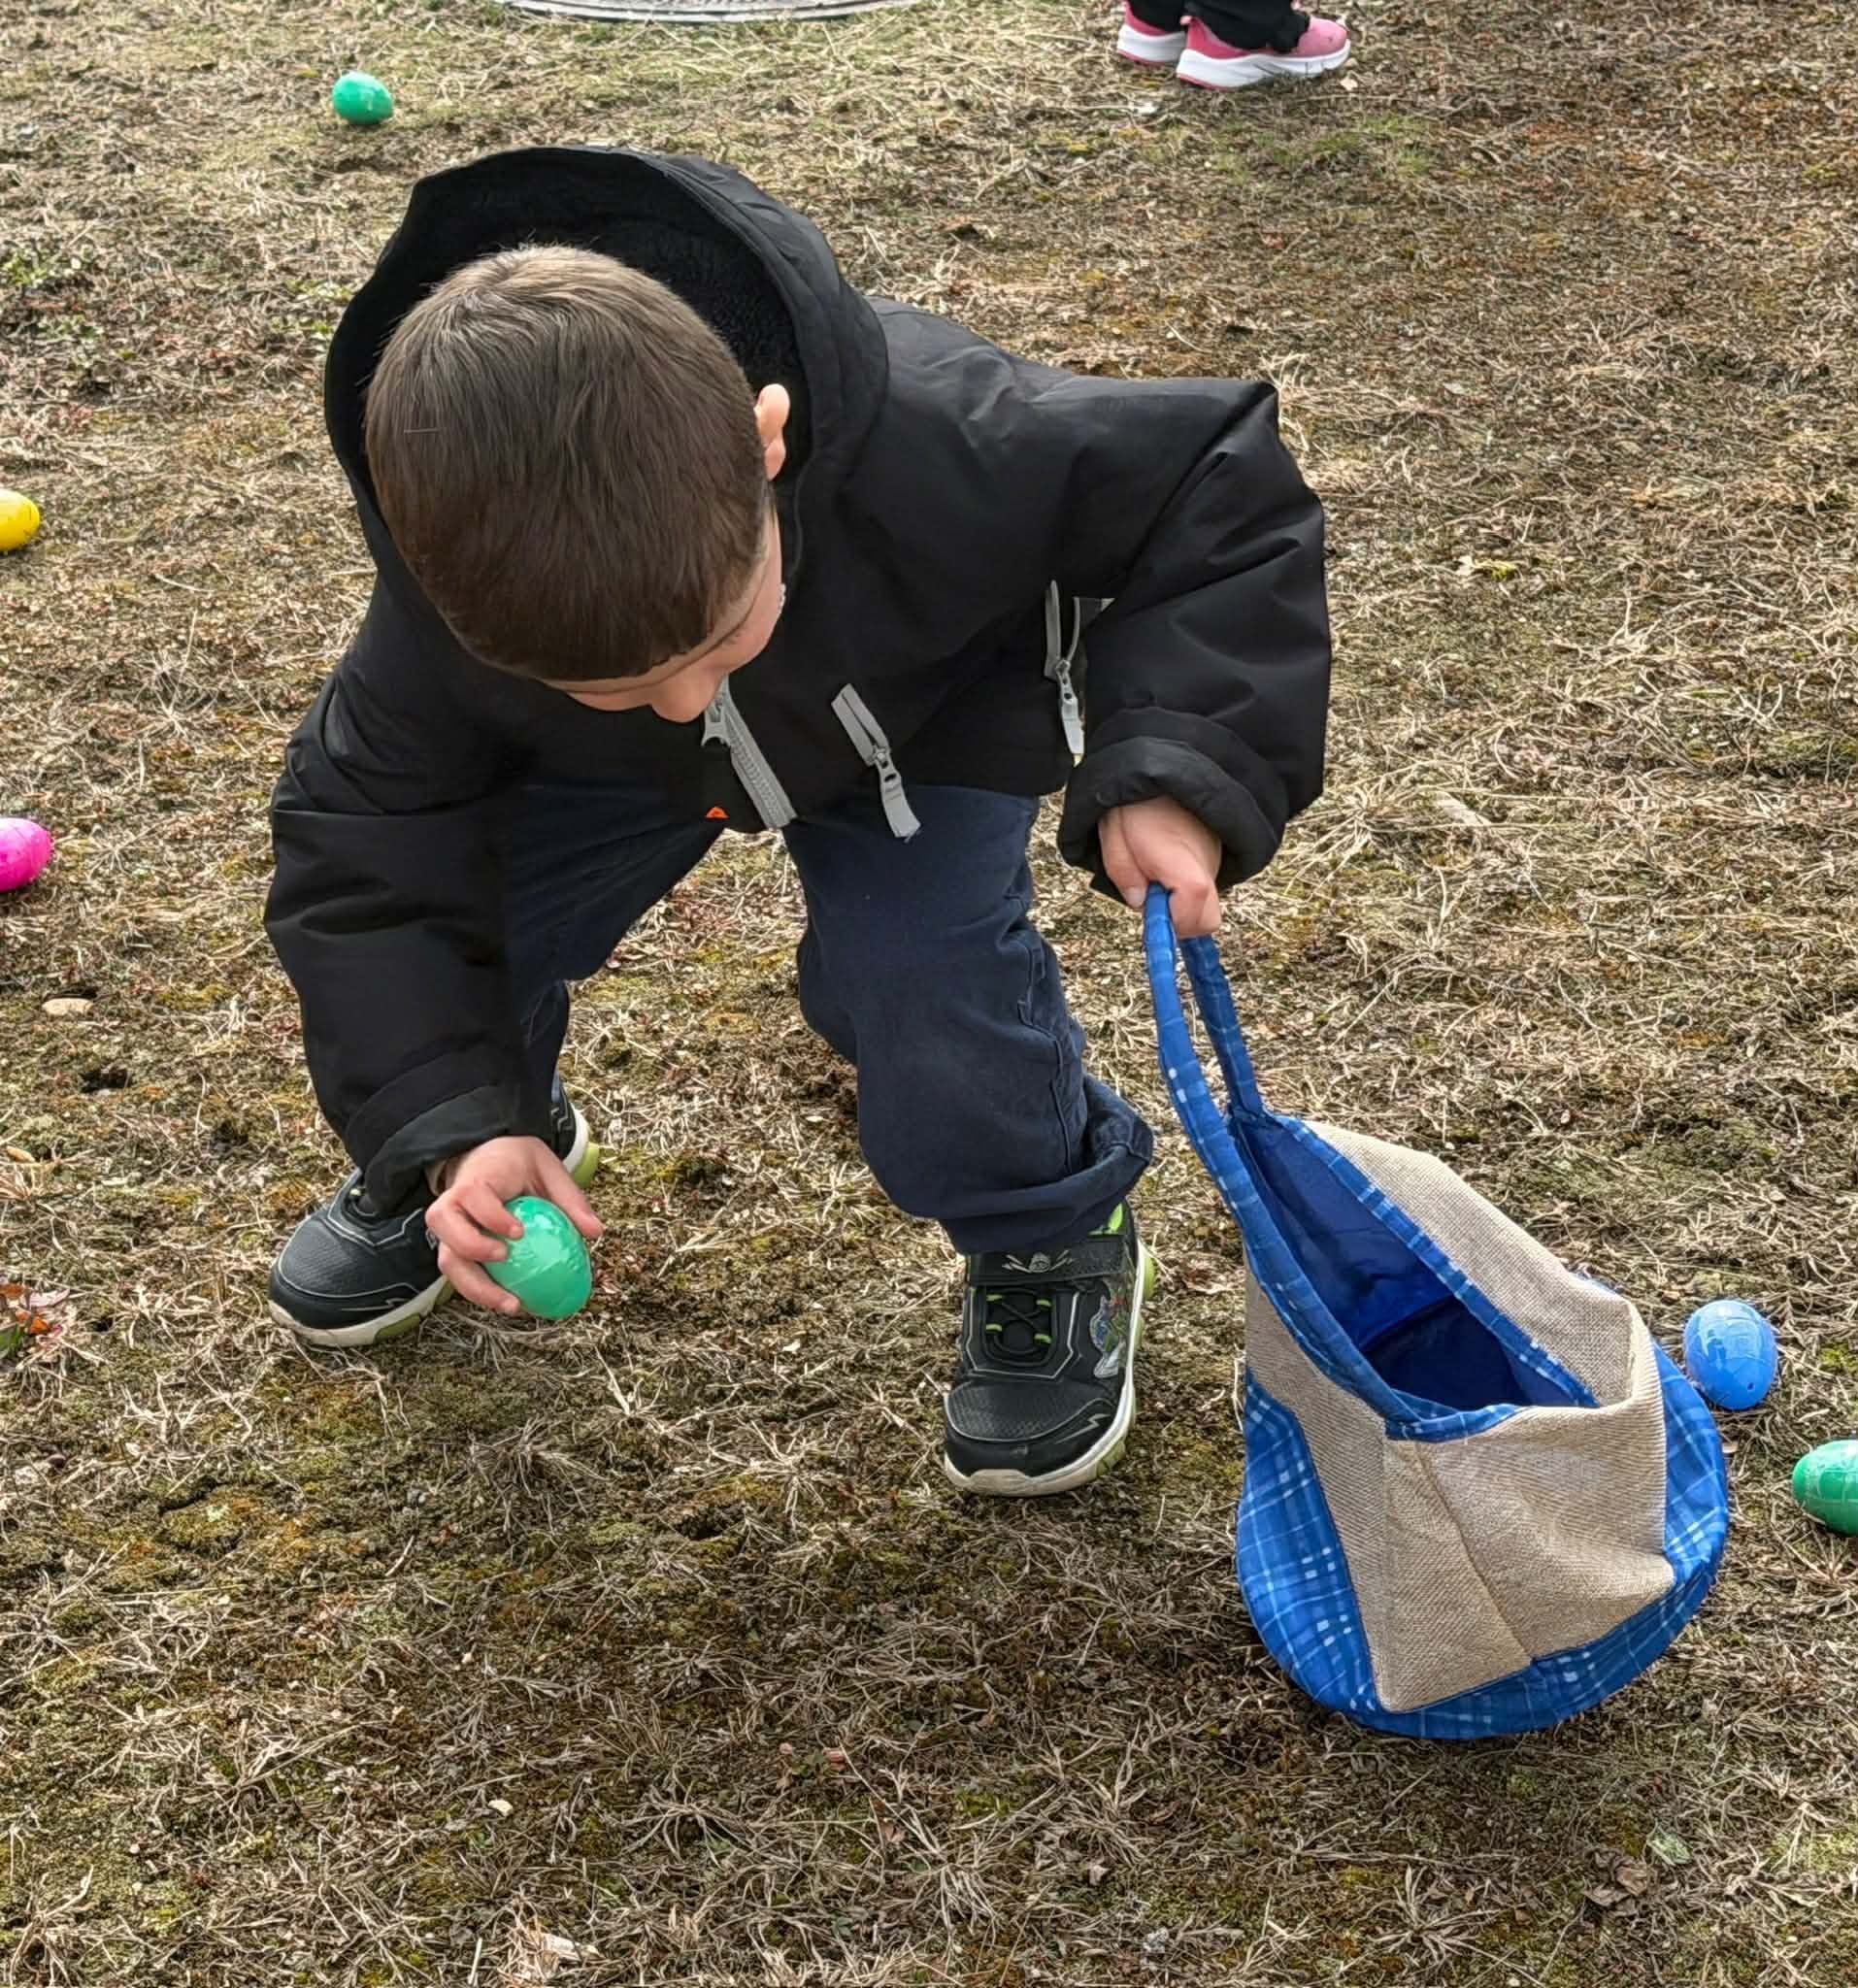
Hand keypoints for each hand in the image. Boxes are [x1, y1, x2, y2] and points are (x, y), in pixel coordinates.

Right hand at [426, 1136, 602, 1315]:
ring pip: (448, 1261)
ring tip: (512, 1304)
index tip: (518, 1232)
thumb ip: (570, 1198)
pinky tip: (512, 1304)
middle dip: (472, 1248)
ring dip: (476, 1288)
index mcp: (476, 1180)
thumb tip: (594, 1231)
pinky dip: (482, 1294)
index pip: (473, 1196)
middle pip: (445, 1228)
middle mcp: (452, 1205)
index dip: (491, 1216)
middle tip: (505, 1260)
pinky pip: (461, 1276)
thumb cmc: (516, 1164)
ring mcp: (449, 1231)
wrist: (488, 1159)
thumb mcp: (548, 1169)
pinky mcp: (454, 1250)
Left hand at [1100, 797, 1223, 937]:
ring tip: (1152, 866)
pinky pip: (1202, 879)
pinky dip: (1184, 879)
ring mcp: (1215, 858)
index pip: (1195, 920)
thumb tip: (1139, 902)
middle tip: (1151, 898)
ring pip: (1203, 899)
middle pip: (1206, 918)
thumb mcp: (1114, 841)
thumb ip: (1125, 878)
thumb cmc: (1139, 798)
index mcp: (1187, 870)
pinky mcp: (1214, 849)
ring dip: (1178, 896)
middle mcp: (1209, 867)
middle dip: (1179, 919)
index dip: (1172, 928)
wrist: (1163, 755)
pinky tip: (1165, 857)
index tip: (1151, 920)